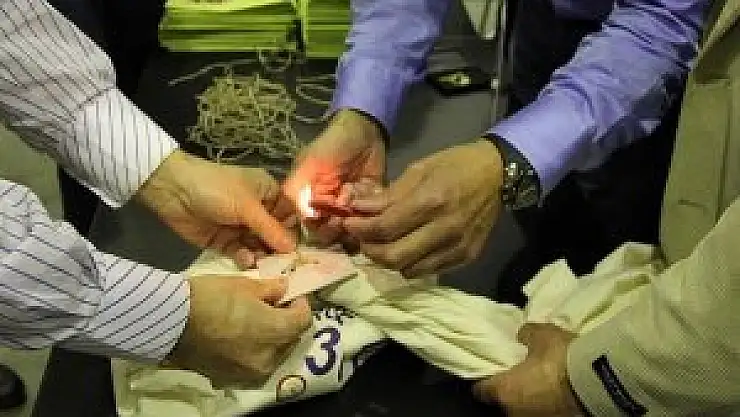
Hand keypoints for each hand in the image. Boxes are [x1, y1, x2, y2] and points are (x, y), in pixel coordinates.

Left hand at [137, 150, 297, 266]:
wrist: (173, 191)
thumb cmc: (216, 189)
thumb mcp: (247, 206)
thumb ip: (270, 229)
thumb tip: (293, 248)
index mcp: (267, 193)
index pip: (289, 214)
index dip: (294, 231)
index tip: (302, 250)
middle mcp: (256, 211)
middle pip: (275, 234)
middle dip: (278, 248)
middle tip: (285, 265)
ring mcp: (239, 227)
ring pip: (259, 246)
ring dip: (261, 255)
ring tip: (263, 264)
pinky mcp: (223, 241)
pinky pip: (240, 253)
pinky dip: (244, 257)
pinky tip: (245, 260)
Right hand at [167, 275, 311, 383]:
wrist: (169, 322)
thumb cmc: (210, 298)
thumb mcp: (244, 285)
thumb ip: (270, 289)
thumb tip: (283, 289)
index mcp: (276, 332)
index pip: (303, 320)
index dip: (300, 305)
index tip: (290, 295)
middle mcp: (268, 358)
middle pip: (289, 340)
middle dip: (285, 323)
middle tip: (273, 307)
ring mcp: (249, 373)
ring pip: (272, 355)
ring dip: (270, 340)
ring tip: (254, 324)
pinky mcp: (229, 379)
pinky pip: (251, 366)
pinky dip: (251, 353)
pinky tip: (238, 340)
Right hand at [285, 109, 385, 244]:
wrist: (365, 129)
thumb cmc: (331, 145)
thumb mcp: (309, 164)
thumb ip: (294, 190)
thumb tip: (291, 217)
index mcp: (312, 200)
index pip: (311, 226)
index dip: (319, 227)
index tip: (326, 220)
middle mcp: (332, 207)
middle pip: (333, 231)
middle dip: (338, 227)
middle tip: (344, 215)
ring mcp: (353, 206)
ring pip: (354, 228)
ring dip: (355, 220)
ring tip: (355, 203)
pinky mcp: (373, 201)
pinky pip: (374, 216)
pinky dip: (372, 210)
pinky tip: (369, 198)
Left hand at [342, 139, 502, 276]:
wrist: (498, 174)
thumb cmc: (455, 165)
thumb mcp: (419, 169)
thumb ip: (389, 194)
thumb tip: (359, 209)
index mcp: (431, 201)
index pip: (385, 228)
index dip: (360, 229)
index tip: (349, 223)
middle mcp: (445, 229)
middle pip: (394, 256)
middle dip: (370, 251)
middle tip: (362, 239)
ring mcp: (458, 247)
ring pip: (409, 270)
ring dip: (389, 260)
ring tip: (383, 244)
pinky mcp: (466, 257)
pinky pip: (428, 271)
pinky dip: (411, 264)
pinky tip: (407, 249)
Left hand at [473, 323, 580, 416]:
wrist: (598, 384)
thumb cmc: (560, 358)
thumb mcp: (541, 335)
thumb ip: (526, 335)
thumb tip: (521, 335)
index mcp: (503, 392)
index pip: (481, 391)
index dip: (485, 380)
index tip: (491, 372)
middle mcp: (514, 413)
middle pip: (504, 403)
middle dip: (511, 392)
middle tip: (521, 376)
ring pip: (526, 411)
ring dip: (531, 400)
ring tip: (543, 385)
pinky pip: (547, 413)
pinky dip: (549, 406)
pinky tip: (559, 394)